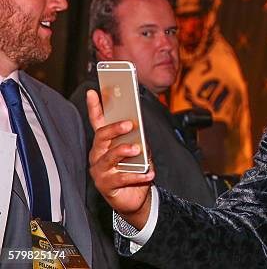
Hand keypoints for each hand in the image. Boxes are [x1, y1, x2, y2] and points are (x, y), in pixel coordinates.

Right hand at [87, 89, 154, 229]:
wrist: (134, 198)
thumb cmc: (134, 169)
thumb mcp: (139, 150)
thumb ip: (137, 139)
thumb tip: (138, 131)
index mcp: (105, 143)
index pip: (97, 122)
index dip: (94, 107)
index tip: (93, 92)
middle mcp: (98, 154)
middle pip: (101, 137)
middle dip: (115, 128)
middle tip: (130, 124)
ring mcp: (100, 171)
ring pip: (109, 157)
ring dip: (124, 151)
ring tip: (138, 149)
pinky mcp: (106, 186)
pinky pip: (122, 178)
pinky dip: (137, 175)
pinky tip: (149, 173)